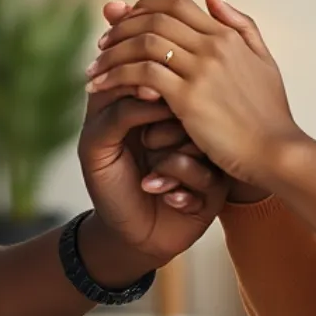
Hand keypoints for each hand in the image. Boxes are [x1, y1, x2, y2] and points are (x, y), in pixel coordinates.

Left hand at [77, 89, 228, 275]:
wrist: (125, 236)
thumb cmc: (110, 181)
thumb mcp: (98, 141)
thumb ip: (117, 109)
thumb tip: (150, 87)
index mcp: (156, 103)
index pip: (160, 78)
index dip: (145, 97)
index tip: (134, 120)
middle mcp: (185, 122)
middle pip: (186, 106)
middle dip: (158, 132)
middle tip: (145, 147)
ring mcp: (204, 151)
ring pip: (200, 139)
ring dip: (168, 165)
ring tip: (149, 182)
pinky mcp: (216, 182)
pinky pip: (205, 174)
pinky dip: (176, 189)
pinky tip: (167, 199)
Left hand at [87, 0, 302, 189]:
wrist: (278, 153)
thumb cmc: (270, 114)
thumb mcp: (262, 59)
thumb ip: (239, 23)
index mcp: (228, 35)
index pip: (176, 5)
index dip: (144, 8)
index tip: (122, 22)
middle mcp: (213, 45)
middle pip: (154, 20)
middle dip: (121, 28)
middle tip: (101, 43)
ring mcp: (201, 70)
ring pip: (143, 44)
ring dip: (112, 53)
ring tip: (94, 68)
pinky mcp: (189, 98)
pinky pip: (142, 75)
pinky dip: (117, 76)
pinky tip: (101, 88)